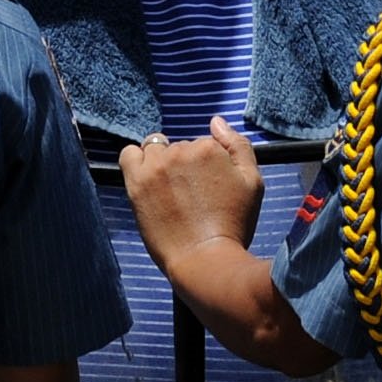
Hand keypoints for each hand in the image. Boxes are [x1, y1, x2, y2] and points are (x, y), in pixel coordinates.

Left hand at [119, 119, 268, 263]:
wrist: (205, 259)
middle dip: (185, 167)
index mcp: (208, 147)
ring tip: (171, 193)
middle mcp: (181, 150)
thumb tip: (216, 121)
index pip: (204, 145)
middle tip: (192, 198)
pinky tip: (147, 180)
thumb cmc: (233, 225)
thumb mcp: (252, 183)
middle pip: (180, 148)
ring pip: (156, 150)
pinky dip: (136, 162)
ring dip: (162, 164)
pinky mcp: (137, 183)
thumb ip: (238, 146)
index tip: (209, 191)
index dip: (207, 169)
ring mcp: (156, 166)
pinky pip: (128, 155)